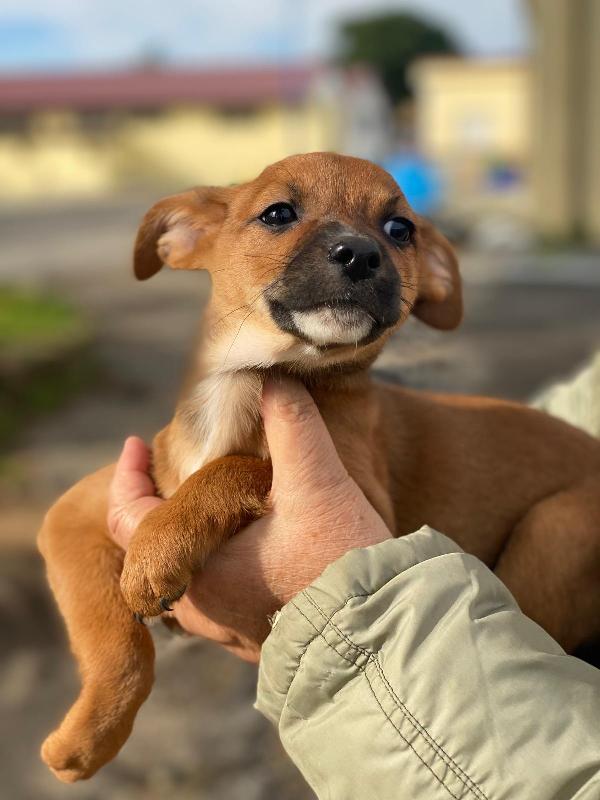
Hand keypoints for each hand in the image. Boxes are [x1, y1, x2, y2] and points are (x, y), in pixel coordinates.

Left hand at [108, 378, 391, 661]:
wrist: (381, 633)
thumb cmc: (342, 562)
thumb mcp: (317, 482)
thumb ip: (292, 424)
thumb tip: (273, 378)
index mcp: (196, 569)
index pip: (127, 519)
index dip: (127, 474)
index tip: (135, 442)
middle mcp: (198, 608)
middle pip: (151, 546)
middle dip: (157, 500)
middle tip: (173, 467)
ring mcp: (223, 628)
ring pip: (184, 571)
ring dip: (188, 531)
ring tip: (209, 497)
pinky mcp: (252, 636)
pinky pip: (213, 592)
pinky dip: (214, 556)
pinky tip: (243, 538)